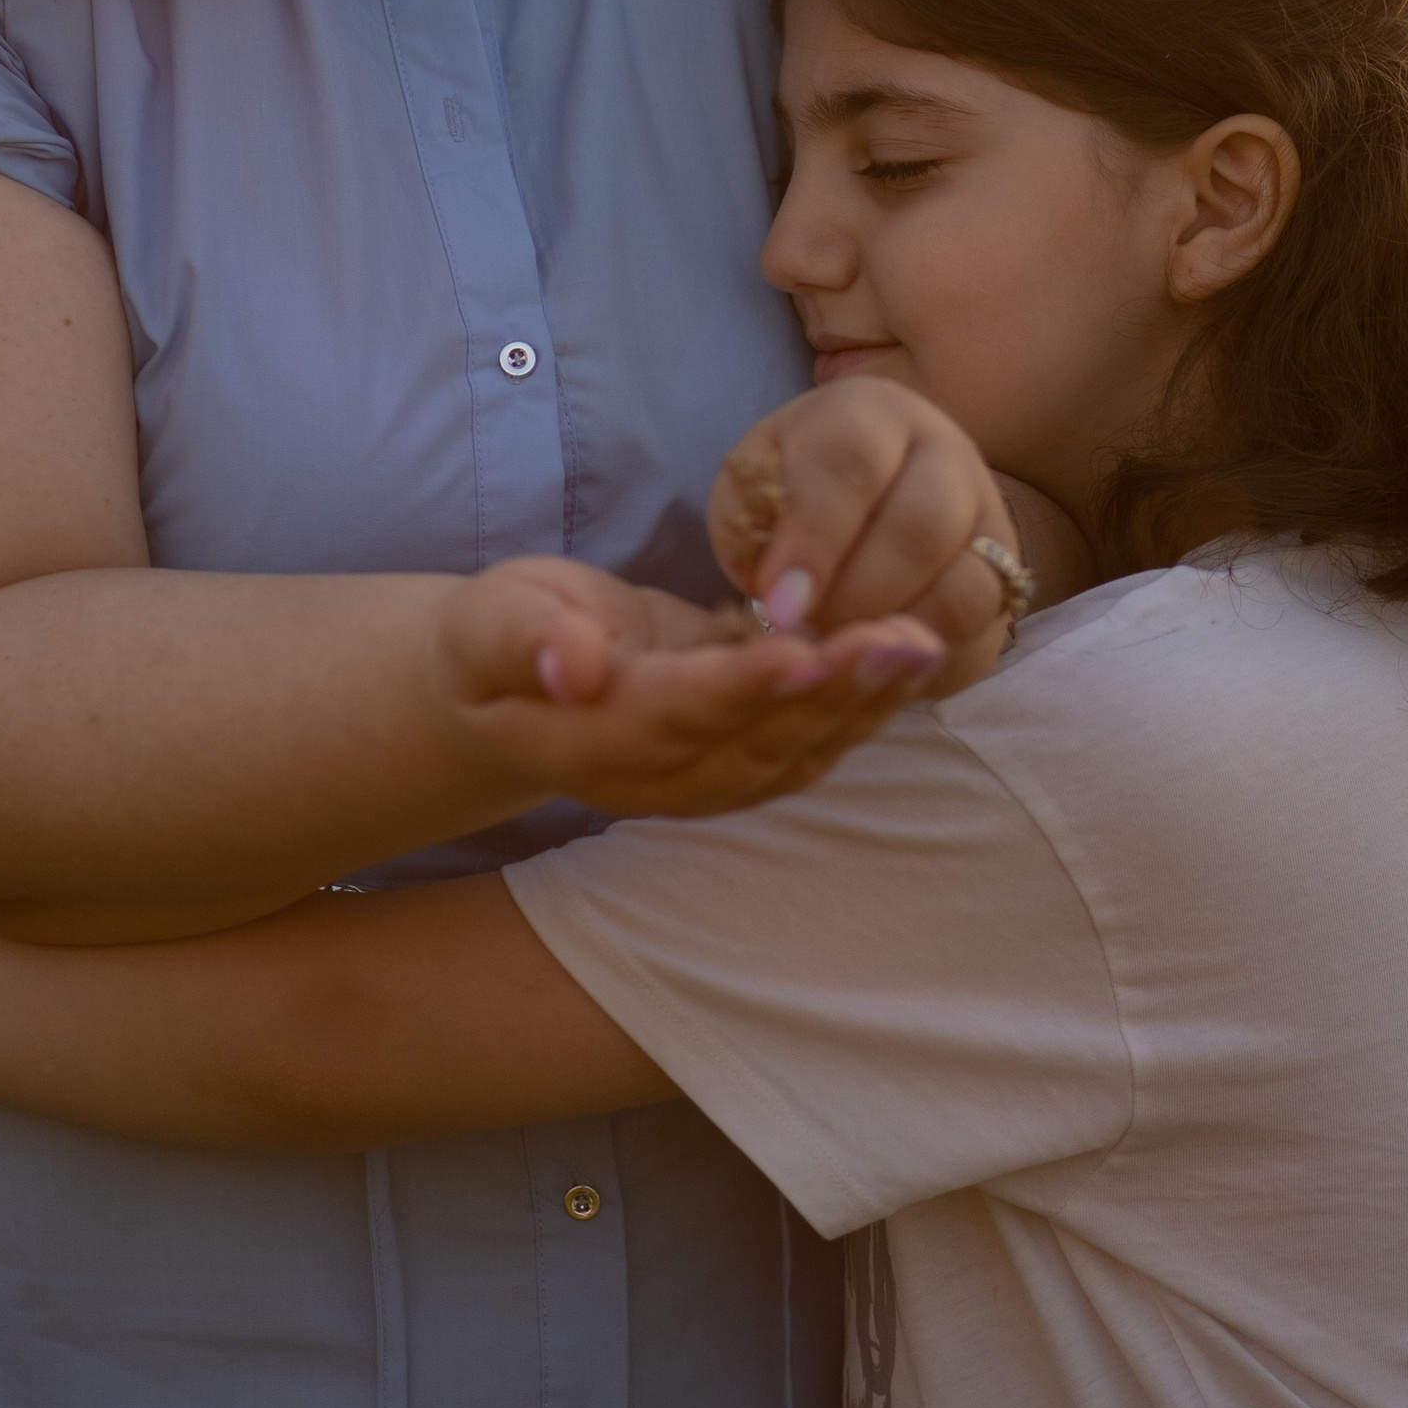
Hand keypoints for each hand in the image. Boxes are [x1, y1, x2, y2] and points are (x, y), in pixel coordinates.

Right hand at [429, 556, 944, 818]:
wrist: (503, 694)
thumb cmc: (493, 644)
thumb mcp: (485, 626)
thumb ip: (526, 643)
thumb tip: (575, 665)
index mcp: (593, 742)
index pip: (679, 716)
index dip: (744, 689)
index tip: (806, 651)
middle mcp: (657, 779)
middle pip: (757, 743)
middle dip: (836, 693)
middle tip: (904, 637)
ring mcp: (701, 781)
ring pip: (794, 751)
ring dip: (864, 704)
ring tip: (922, 644)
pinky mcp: (735, 760)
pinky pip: (806, 745)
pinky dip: (861, 710)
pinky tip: (908, 665)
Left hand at [706, 381, 1023, 694]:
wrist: (860, 498)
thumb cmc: (792, 487)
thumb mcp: (752, 484)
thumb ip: (751, 523)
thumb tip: (777, 590)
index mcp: (872, 414)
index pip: (851, 465)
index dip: (814, 540)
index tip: (778, 605)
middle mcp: (946, 455)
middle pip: (921, 529)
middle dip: (855, 598)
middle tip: (806, 637)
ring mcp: (988, 519)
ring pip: (966, 588)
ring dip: (896, 634)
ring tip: (841, 654)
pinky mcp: (1007, 584)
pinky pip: (983, 636)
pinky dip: (926, 662)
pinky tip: (878, 667)